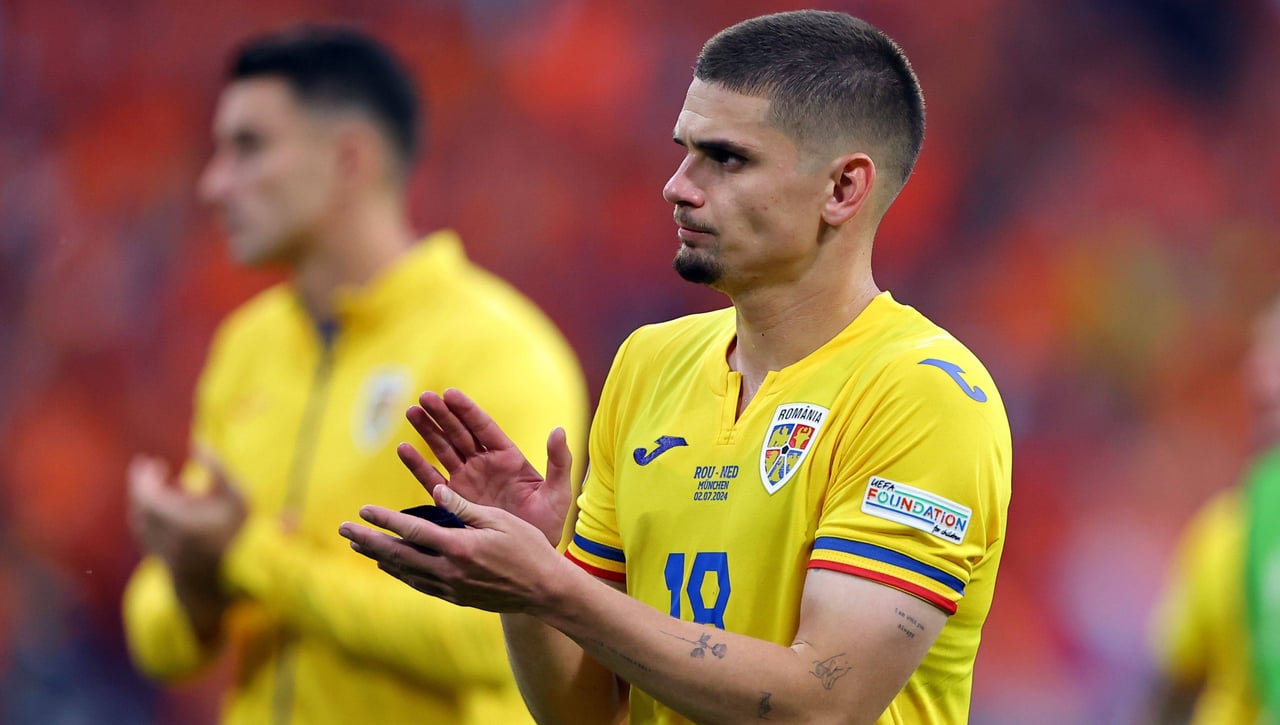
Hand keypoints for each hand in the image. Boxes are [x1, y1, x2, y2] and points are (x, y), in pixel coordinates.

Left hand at [127, 450, 246, 587]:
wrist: (235, 576)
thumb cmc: (239, 533)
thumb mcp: (237, 496)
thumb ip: (217, 467)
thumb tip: (198, 444)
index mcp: (175, 519)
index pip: (145, 493)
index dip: (144, 476)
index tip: (151, 462)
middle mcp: (160, 536)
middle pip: (139, 505)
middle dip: (143, 485)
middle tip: (152, 469)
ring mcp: (159, 550)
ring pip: (140, 521)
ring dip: (145, 501)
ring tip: (161, 488)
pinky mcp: (162, 560)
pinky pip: (145, 534)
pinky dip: (149, 518)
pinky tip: (165, 512)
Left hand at [339, 485, 575, 615]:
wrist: (545, 591)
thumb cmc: (528, 548)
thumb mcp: (499, 520)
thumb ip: (464, 507)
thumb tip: (435, 491)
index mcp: (460, 547)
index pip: (413, 531)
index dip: (385, 520)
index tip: (362, 510)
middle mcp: (450, 570)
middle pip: (399, 555)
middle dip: (369, 541)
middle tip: (344, 530)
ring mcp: (451, 587)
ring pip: (405, 572)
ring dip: (380, 557)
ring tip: (359, 546)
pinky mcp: (456, 597)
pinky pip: (420, 583)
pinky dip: (401, 572)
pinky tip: (391, 566)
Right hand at [397, 388, 572, 545]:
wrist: (529, 558)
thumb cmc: (547, 523)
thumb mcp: (557, 493)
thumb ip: (558, 462)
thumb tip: (559, 430)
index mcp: (508, 457)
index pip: (483, 427)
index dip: (466, 410)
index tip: (449, 393)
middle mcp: (484, 464)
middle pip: (459, 433)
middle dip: (442, 415)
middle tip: (424, 397)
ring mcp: (467, 481)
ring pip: (443, 450)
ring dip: (427, 431)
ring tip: (412, 412)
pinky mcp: (453, 501)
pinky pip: (433, 479)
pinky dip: (418, 465)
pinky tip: (403, 449)